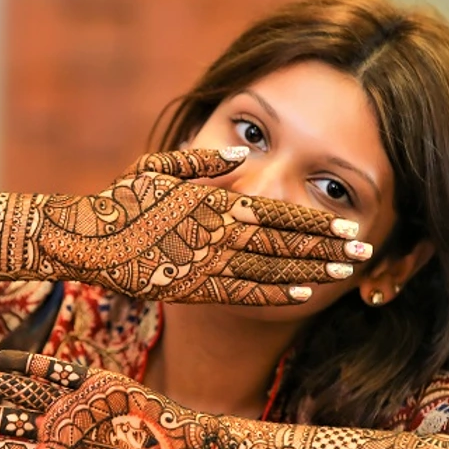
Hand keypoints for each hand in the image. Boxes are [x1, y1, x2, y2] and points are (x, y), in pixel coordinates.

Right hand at [23, 147, 370, 304]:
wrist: (85, 240)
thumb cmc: (120, 198)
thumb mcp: (159, 167)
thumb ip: (204, 161)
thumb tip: (245, 155)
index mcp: (212, 201)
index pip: (277, 212)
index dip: (317, 221)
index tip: (349, 225)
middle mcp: (215, 234)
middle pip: (283, 242)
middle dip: (327, 248)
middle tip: (363, 251)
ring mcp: (204, 265)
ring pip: (269, 269)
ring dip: (311, 270)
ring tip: (343, 273)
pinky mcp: (191, 289)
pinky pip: (241, 294)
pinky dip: (274, 293)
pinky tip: (302, 294)